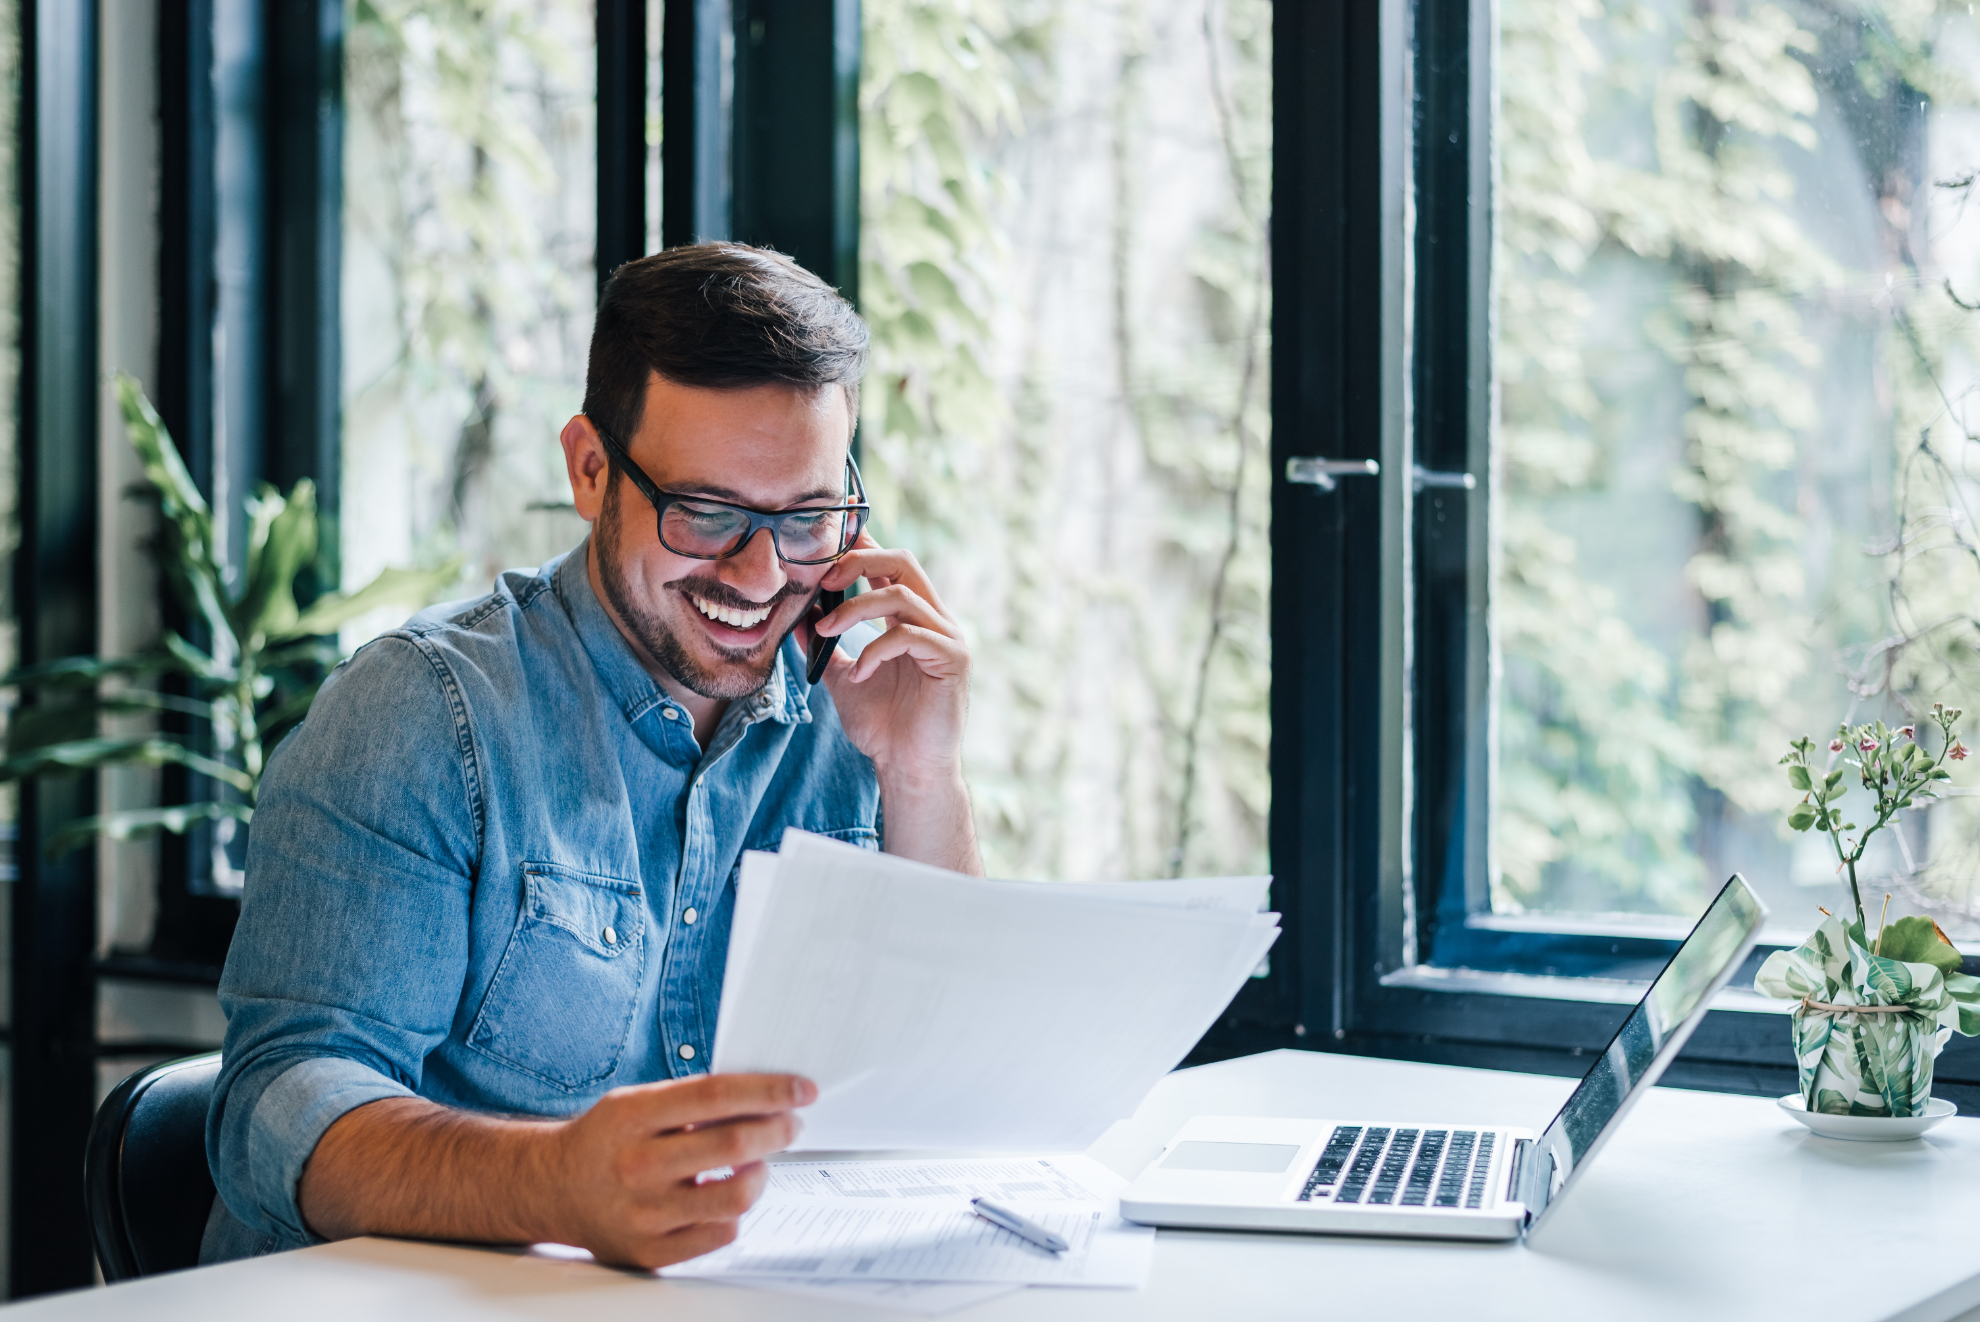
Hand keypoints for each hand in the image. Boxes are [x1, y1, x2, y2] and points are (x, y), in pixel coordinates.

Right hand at [298, 1072, 815, 1267]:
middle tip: (792, 1123)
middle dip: (778, 1131)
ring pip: (736, 1197)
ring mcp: (642, 1214)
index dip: (768, 1091)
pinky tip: (726, 1194)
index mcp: (630, 1117)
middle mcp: (635, 1166)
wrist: (549, 1188)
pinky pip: (720, 1234)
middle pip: (733, 1147)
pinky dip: (735, 1212)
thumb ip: (692, 1100)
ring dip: (762, 1175)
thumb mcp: (636, 1102)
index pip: (716, 1096)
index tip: (801, 1089)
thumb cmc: (605, 1140)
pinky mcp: (649, 1252)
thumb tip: (767, 1095)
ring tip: (759, 1162)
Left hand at [811, 532, 969, 786]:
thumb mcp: (843, 678)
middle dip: (859, 561)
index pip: (890, 564)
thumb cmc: (883, 727)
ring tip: (826, 631)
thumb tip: (798, 618)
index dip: (861, 547)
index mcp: (911, 618)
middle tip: (823, 580)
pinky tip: (860, 674)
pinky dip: (876, 649)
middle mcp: (934, 620)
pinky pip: (909, 635)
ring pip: (902, 595)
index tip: (823, 551)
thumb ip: (826, 648)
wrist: (907, 768)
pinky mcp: (953, 659)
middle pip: (903, 561)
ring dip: (855, 608)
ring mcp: (948, 638)